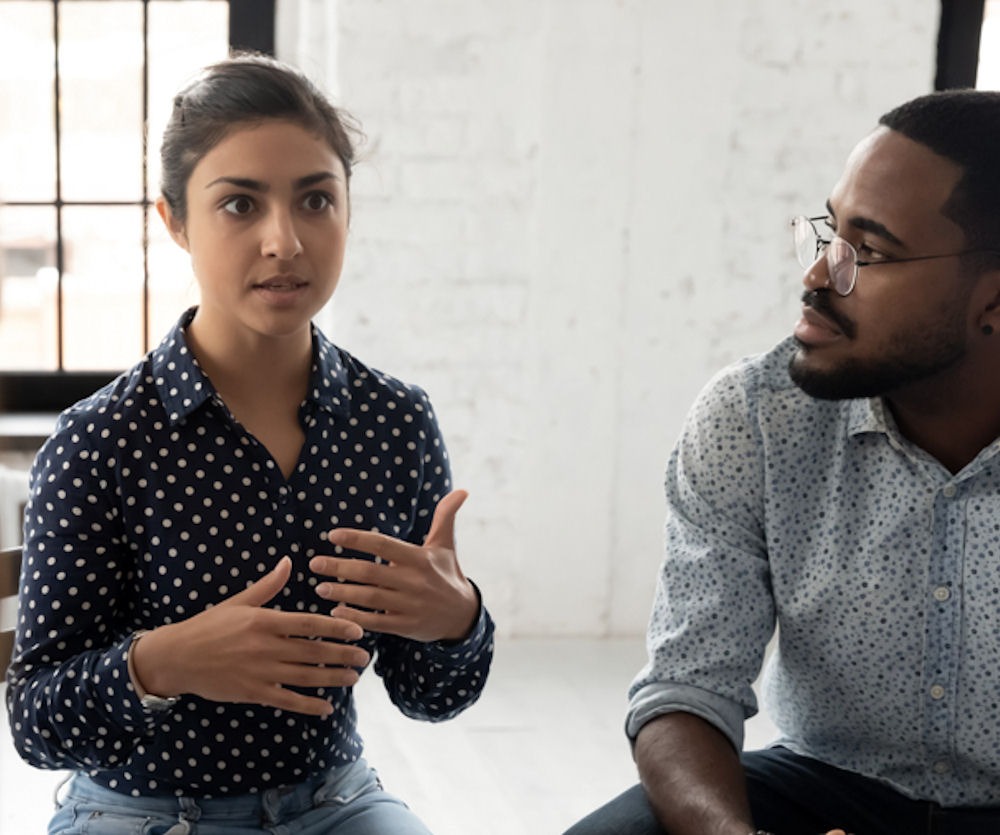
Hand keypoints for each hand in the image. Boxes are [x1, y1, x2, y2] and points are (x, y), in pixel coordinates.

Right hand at [132, 556, 370, 716]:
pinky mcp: (252, 692)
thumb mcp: (239, 602)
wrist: (177, 657)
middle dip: (342, 654)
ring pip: (305, 676)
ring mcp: (260, 672)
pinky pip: (286, 700)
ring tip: (354, 678)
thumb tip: (288, 562)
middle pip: (313, 652)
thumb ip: (268, 586)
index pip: (308, 624)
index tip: (358, 630)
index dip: (336, 627)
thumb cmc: (209, 626)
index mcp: (264, 621)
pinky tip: (327, 707)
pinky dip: (308, 705)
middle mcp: (265, 647)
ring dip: (332, 677)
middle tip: (366, 657)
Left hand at [310, 490, 478, 642]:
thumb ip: (445, 517)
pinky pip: (377, 622)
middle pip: (370, 572)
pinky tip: (337, 612)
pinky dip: (355, 618)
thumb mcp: (446, 545)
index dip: (357, 539)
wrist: (463, 615)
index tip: (332, 536)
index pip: (383, 544)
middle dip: (340, 567)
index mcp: (419, 558)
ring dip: (342, 593)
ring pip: (370, 597)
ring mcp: (410, 605)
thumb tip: (462, 491)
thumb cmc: (447, 574)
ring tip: (320, 588)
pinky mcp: (406, 626)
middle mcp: (414, 581)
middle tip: (315, 564)